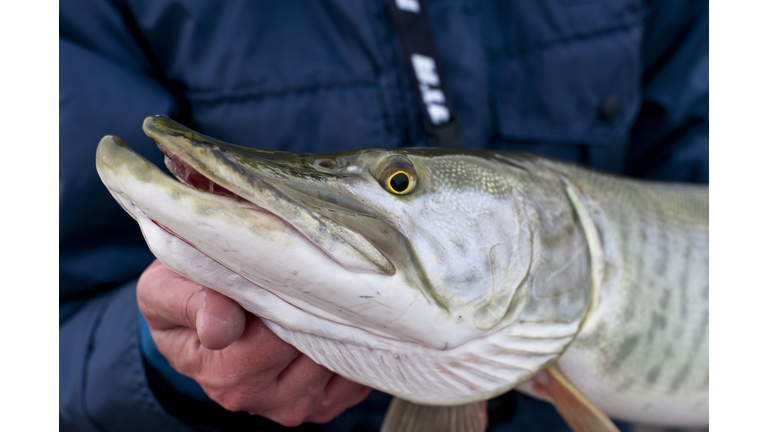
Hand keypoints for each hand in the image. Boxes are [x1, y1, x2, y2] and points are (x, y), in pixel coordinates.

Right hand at [136, 260, 370, 425]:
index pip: (272, 339)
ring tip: (321, 294)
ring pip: (336, 361)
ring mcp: (291, 405)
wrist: (195, 323)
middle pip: (310, 350)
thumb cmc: (183, 296)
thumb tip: (218, 329)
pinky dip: (353, 349)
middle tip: (312, 275)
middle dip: (315, 311)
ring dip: (337, 327)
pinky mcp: (320, 405)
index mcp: (220, 372)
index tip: (286, 272)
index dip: (284, 302)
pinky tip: (336, 321)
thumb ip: (190, 303)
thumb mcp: (165, 290)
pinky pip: (354, 378)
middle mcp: (255, 397)